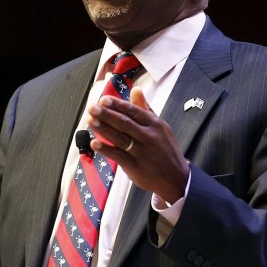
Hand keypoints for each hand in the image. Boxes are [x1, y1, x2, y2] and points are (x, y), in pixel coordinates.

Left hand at [87, 87, 188, 202]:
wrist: (175, 177)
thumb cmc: (165, 149)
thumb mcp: (160, 127)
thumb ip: (145, 108)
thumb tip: (135, 89)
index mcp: (155, 124)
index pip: (133, 111)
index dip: (117, 105)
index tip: (103, 99)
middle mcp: (149, 136)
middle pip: (125, 123)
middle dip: (107, 114)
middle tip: (92, 108)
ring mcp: (142, 152)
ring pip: (120, 138)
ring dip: (103, 129)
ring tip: (90, 121)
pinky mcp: (136, 166)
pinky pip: (118, 156)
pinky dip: (106, 149)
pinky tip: (94, 143)